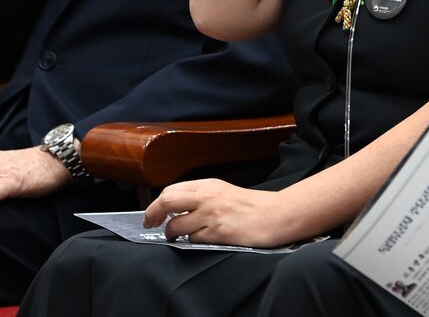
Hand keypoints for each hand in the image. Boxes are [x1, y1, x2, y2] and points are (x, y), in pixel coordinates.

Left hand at [143, 178, 302, 246]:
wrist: (276, 214)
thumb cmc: (251, 206)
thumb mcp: (223, 192)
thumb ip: (200, 196)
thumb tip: (173, 207)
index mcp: (207, 185)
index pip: (170, 190)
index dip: (156, 204)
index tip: (152, 215)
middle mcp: (207, 197)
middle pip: (167, 201)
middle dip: (153, 214)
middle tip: (152, 225)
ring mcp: (212, 215)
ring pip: (176, 225)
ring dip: (173, 234)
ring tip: (179, 236)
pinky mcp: (219, 232)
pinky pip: (193, 240)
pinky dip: (192, 242)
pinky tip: (200, 240)